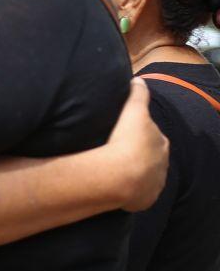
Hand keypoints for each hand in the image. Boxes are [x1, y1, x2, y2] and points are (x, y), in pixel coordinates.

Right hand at [103, 78, 169, 211]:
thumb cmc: (128, 140)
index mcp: (161, 143)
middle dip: (140, 153)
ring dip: (135, 171)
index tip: (127, 131)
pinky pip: (138, 191)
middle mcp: (162, 164)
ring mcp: (154, 183)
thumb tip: (139, 79)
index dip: (140, 132)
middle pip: (151, 155)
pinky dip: (131, 188)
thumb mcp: (133, 111)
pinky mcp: (145, 198)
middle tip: (119, 149)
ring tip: (116, 167)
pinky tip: (117, 183)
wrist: (121, 175)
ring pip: (146, 174)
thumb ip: (138, 94)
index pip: (152, 135)